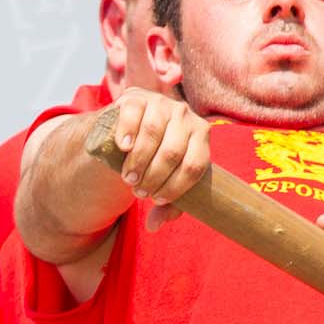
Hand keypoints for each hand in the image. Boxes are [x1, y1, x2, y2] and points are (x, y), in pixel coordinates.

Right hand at [103, 88, 214, 230]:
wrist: (128, 129)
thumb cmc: (153, 158)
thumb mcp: (164, 179)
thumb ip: (166, 204)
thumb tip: (153, 226)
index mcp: (201, 134)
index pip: (195, 165)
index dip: (175, 187)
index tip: (156, 200)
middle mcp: (185, 115)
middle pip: (173, 152)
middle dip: (154, 177)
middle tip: (138, 191)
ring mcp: (161, 102)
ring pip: (153, 134)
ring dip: (138, 161)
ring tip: (128, 178)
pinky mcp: (136, 97)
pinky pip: (133, 115)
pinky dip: (127, 133)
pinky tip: (122, 148)